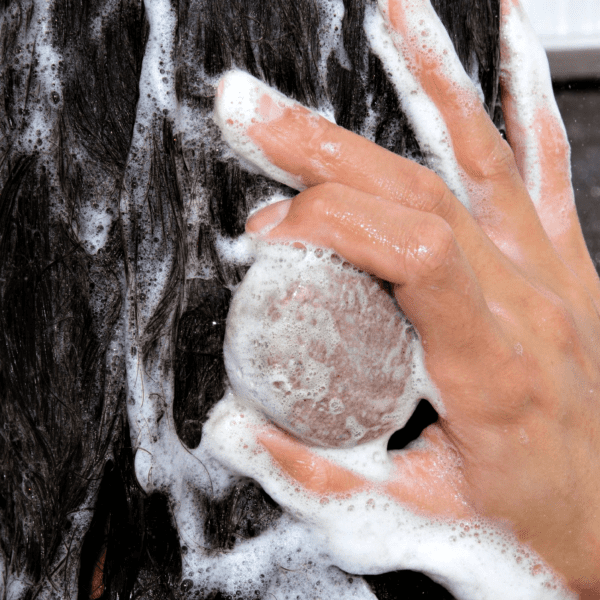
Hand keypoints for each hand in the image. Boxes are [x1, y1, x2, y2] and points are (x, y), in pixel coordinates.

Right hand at [208, 0, 599, 596]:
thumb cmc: (526, 524)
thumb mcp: (416, 517)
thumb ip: (318, 475)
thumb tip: (236, 430)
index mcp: (493, 364)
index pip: (411, 247)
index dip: (330, 221)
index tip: (270, 233)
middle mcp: (531, 304)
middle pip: (421, 190)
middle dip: (326, 146)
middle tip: (256, 113)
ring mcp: (554, 276)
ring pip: (485, 156)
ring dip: (428, 80)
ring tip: (392, 15)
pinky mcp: (563, 268)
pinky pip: (544, 169)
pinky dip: (522, 101)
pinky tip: (506, 46)